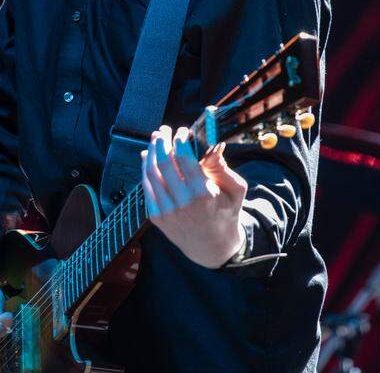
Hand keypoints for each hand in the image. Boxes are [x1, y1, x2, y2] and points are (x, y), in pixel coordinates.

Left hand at [141, 125, 247, 268]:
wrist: (212, 248)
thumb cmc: (225, 213)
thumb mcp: (235, 190)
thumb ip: (223, 167)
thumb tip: (213, 144)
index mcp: (203, 195)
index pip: (183, 159)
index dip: (179, 141)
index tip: (181, 131)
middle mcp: (182, 203)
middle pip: (163, 163)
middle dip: (161, 142)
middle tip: (163, 130)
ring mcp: (166, 211)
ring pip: (150, 174)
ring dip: (150, 152)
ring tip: (155, 138)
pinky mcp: (156, 216)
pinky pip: (146, 187)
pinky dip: (144, 168)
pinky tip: (147, 156)